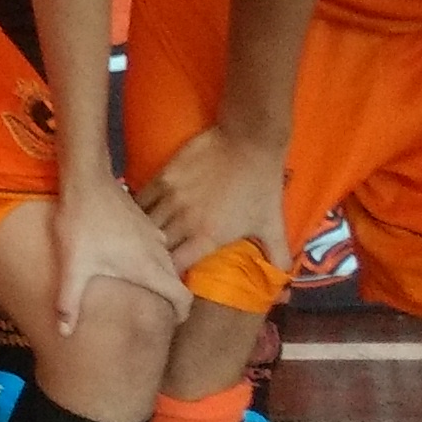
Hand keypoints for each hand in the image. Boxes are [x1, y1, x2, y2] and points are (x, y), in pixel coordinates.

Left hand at [49, 171, 185, 340]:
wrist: (86, 180)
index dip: (181, 315)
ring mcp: (153, 234)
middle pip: (176, 282)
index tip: (170, 324)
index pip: (182, 297)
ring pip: (167, 263)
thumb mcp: (73, 266)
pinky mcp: (144, 223)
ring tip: (141, 291)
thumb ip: (69, 301)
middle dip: (170, 300)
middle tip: (155, 314)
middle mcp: (158, 251)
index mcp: (148, 267)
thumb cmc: (81, 224)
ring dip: (160, 278)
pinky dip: (151, 260)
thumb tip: (64, 333)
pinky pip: (157, 247)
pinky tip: (128, 262)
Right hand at [140, 122, 291, 278]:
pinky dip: (137, 213)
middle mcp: (183, 221)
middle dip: (154, 259)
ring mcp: (170, 198)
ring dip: (143, 237)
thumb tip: (284, 277)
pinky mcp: (162, 178)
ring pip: (144, 226)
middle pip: (156, 249)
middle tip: (153, 264)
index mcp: (207, 236)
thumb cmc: (261, 185)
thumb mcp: (272, 223)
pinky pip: (140, 202)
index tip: (170, 279)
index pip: (177, 266)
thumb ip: (277, 253)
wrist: (248, 141)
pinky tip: (136, 218)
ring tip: (141, 244)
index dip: (171, 277)